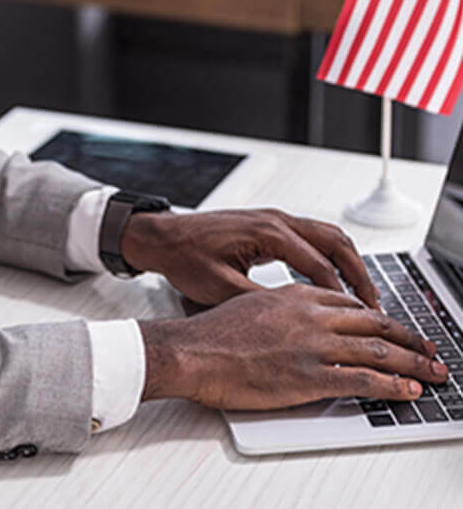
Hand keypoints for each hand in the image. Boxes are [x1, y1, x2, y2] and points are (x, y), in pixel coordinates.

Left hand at [122, 208, 378, 307]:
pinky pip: (312, 235)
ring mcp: (274, 219)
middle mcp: (276, 220)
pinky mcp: (269, 224)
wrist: (164, 237)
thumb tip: (295, 319)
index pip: (318, 265)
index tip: (356, 319)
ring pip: (327, 235)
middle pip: (335, 241)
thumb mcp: (220, 287)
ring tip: (362, 293)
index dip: (341, 295)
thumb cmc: (185, 256)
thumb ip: (260, 302)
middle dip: (359, 273)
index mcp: (268, 232)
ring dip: (349, 261)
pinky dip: (330, 255)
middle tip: (374, 304)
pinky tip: (332, 277)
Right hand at [139, 285, 447, 409]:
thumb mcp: (249, 304)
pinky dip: (393, 387)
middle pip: (374, 323)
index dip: (377, 316)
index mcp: (295, 295)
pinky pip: (364, 381)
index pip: (350, 303)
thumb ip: (280, 309)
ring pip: (378, 350)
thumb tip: (295, 321)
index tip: (390, 326)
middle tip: (427, 347)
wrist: (192, 350)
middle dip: (407, 337)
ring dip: (412, 362)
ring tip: (432, 370)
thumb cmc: (212, 331)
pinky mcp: (310, 376)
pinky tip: (407, 391)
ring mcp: (313, 345)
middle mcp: (310, 315)